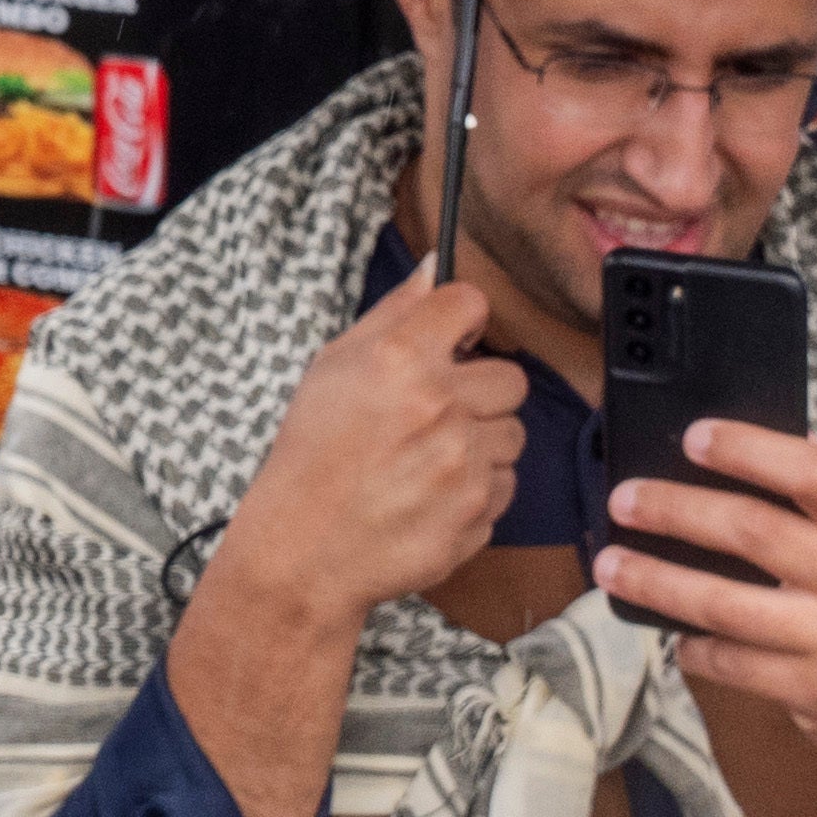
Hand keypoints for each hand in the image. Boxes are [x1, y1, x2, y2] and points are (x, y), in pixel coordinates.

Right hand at [221, 268, 526, 637]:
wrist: (304, 547)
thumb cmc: (312, 453)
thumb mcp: (332, 368)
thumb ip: (392, 314)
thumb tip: (433, 269)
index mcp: (398, 359)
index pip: (470, 303)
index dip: (461, 322)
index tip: (451, 340)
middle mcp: (439, 406)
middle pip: (510, 376)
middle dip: (479, 392)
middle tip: (435, 413)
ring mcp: (464, 463)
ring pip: (512, 434)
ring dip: (480, 444)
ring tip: (427, 461)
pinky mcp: (479, 512)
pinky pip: (505, 485)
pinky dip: (476, 490)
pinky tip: (431, 495)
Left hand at [599, 422, 816, 775]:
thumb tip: (775, 440)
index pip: (814, 473)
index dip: (749, 448)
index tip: (694, 436)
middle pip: (753, 534)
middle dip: (675, 510)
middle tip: (624, 499)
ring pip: (725, 606)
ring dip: (657, 582)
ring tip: (611, 565)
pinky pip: (734, 664)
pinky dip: (693, 647)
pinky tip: (674, 633)